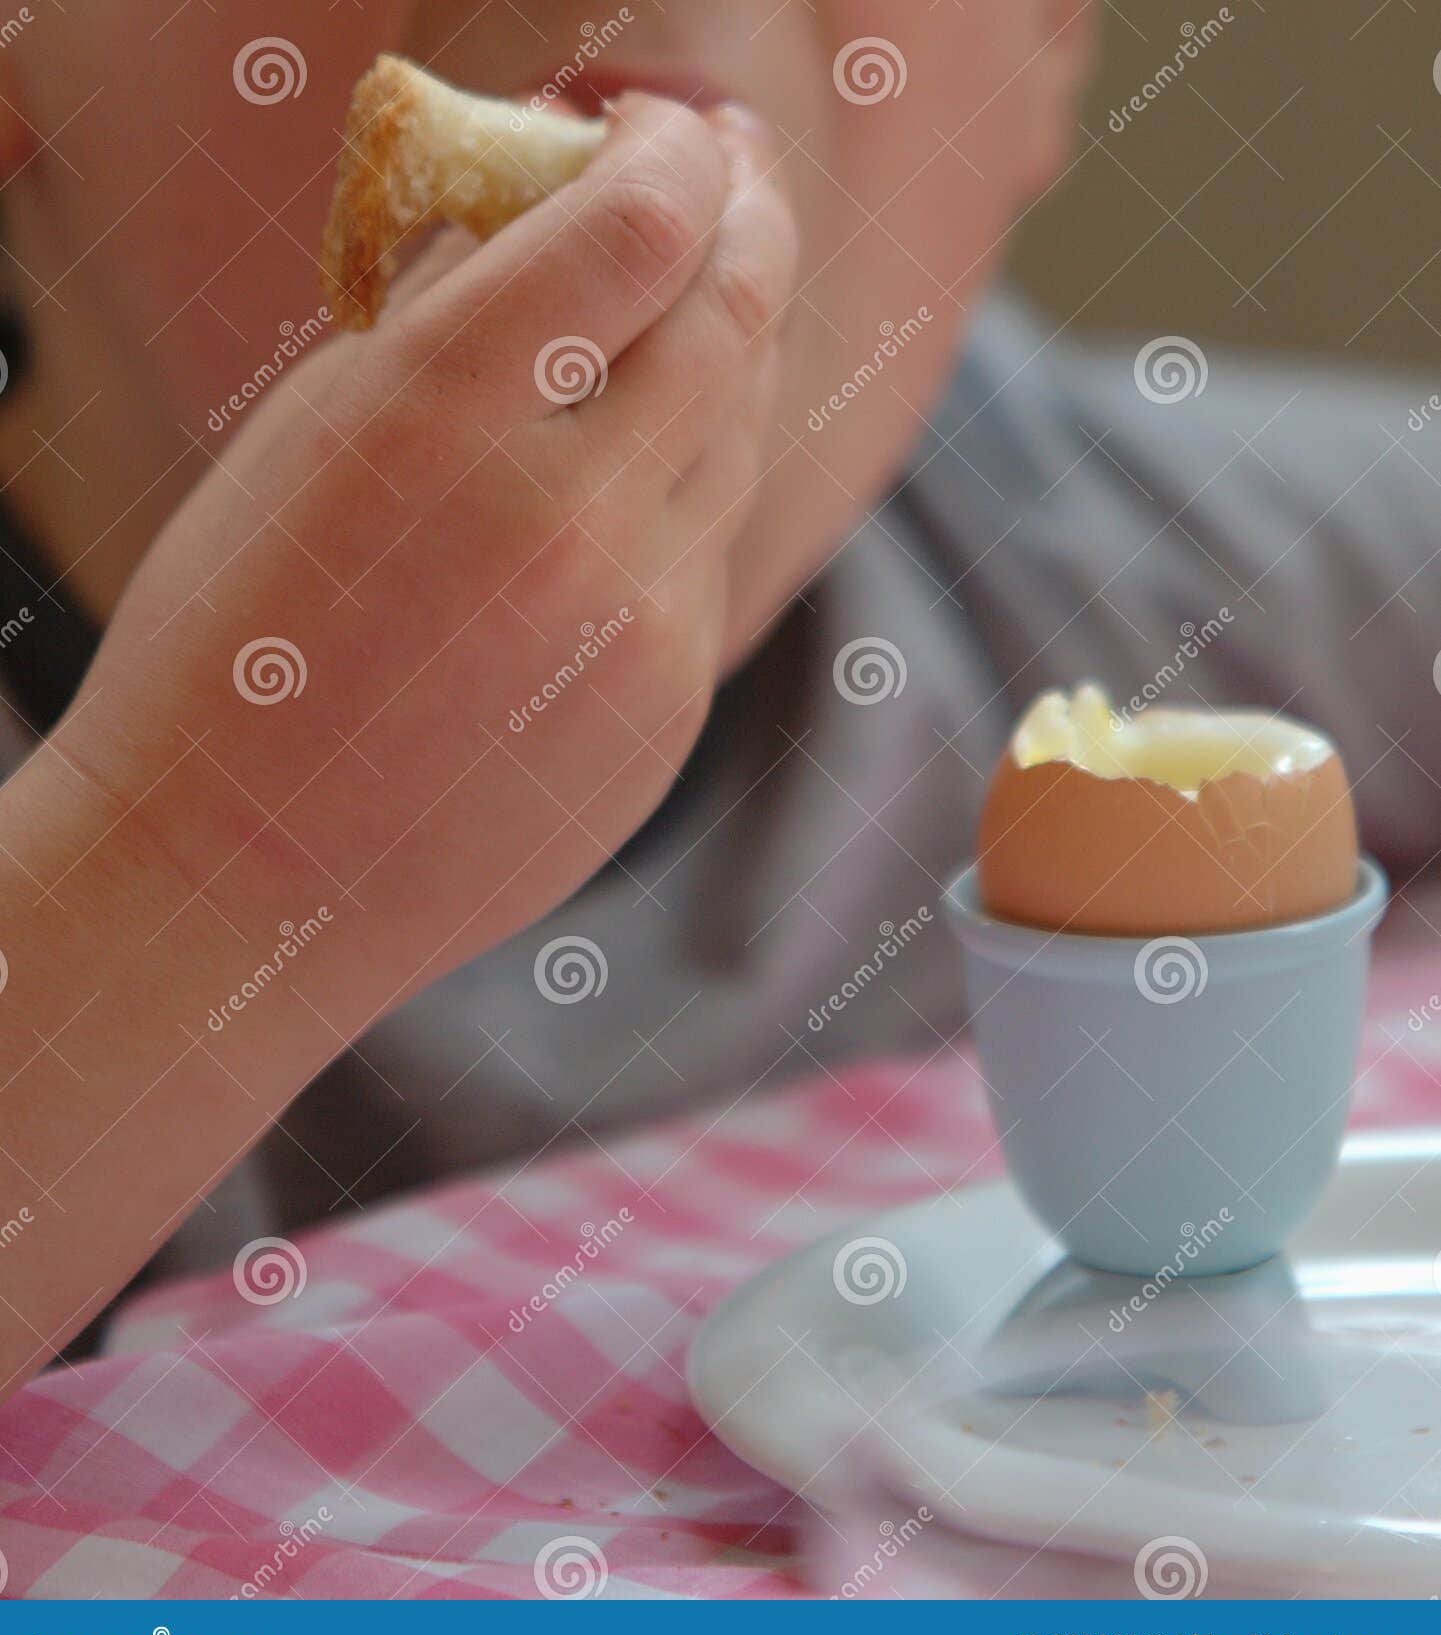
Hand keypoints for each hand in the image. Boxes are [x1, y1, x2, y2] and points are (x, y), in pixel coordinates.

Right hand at [74, 93, 795, 1028]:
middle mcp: (565, 520)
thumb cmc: (238, 646)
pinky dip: (682, 495)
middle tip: (735, 187)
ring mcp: (636, 631)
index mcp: (440, 415)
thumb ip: (442, 319)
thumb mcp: (306, 441)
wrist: (241, 876)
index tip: (668, 136)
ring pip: (735, 443)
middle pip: (733, 319)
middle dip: (746, 227)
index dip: (676, 152)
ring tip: (686, 320)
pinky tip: (627, 485)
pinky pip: (705, 560)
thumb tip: (554, 211)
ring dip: (724, 359)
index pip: (642, 222)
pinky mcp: (668, 714)